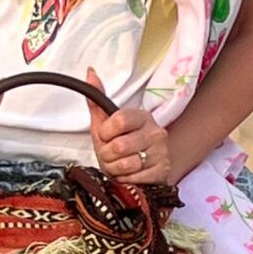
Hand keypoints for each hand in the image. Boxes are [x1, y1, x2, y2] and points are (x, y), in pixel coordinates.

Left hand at [86, 70, 174, 186]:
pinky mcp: (163, 171)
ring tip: (119, 166)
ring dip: (115, 170)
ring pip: (125, 164)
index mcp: (141, 116)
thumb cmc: (121, 147)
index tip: (105, 137)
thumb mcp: (105, 125)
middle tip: (111, 155)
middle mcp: (156, 131)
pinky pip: (134, 179)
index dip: (105, 133)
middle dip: (107, 155)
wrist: (143, 172)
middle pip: (119, 146)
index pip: (119, 120)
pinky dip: (125, 180)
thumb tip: (90, 73)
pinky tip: (129, 176)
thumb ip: (97, 101)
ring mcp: (162, 152)